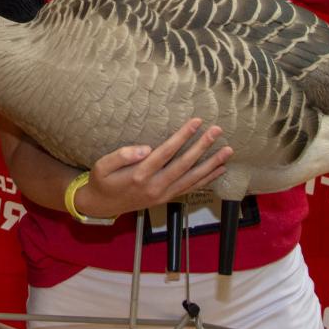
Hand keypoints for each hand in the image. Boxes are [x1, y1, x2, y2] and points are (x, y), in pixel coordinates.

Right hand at [72, 118, 231, 220]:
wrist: (102, 206)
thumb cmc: (102, 181)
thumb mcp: (102, 166)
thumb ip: (122, 155)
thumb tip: (146, 148)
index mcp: (139, 175)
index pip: (166, 152)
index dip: (182, 136)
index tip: (196, 122)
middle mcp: (155, 186)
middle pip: (184, 164)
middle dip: (202, 146)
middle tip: (217, 131)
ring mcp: (163, 194)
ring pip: (192, 178)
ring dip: (211, 164)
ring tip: (227, 151)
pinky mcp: (166, 198)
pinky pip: (191, 188)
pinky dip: (206, 179)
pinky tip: (219, 170)